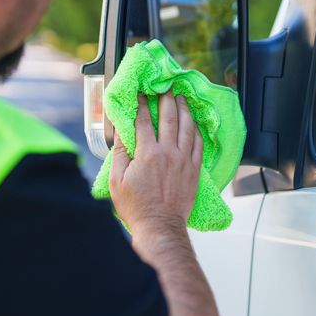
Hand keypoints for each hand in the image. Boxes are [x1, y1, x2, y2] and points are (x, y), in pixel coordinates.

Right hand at [109, 93, 202, 232]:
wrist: (159, 227)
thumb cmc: (136, 207)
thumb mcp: (117, 180)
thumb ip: (120, 153)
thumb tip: (122, 133)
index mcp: (147, 153)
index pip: (143, 121)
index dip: (141, 104)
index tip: (141, 94)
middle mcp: (168, 152)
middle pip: (169, 117)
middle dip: (166, 99)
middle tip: (165, 88)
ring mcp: (183, 160)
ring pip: (186, 127)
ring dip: (184, 110)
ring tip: (181, 98)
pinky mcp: (194, 170)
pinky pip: (198, 144)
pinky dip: (196, 130)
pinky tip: (194, 123)